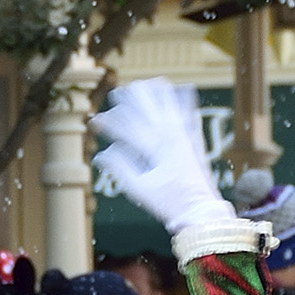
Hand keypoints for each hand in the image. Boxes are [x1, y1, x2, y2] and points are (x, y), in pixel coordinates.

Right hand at [91, 80, 229, 234]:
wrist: (201, 210)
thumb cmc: (169, 203)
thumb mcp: (138, 190)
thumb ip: (120, 169)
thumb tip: (101, 155)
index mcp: (153, 147)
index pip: (125, 126)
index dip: (107, 122)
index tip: (93, 122)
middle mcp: (170, 134)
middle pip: (146, 105)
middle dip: (129, 97)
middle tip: (115, 93)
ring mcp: (184, 134)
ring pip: (168, 102)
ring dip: (153, 91)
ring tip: (143, 84)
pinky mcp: (194, 138)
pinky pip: (189, 111)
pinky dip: (183, 98)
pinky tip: (182, 87)